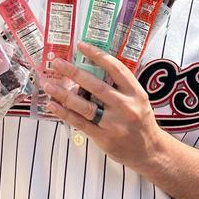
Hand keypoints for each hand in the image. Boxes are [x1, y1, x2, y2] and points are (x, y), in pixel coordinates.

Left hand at [43, 42, 162, 172]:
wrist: (150, 152)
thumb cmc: (140, 121)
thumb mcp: (138, 100)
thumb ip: (119, 87)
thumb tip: (90, 70)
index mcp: (136, 93)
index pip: (116, 69)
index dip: (98, 56)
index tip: (81, 46)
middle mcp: (126, 107)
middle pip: (96, 86)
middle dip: (74, 73)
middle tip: (57, 63)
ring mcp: (114, 124)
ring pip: (85, 106)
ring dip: (64, 94)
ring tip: (48, 85)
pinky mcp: (104, 138)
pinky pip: (80, 123)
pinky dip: (65, 113)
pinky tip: (53, 105)